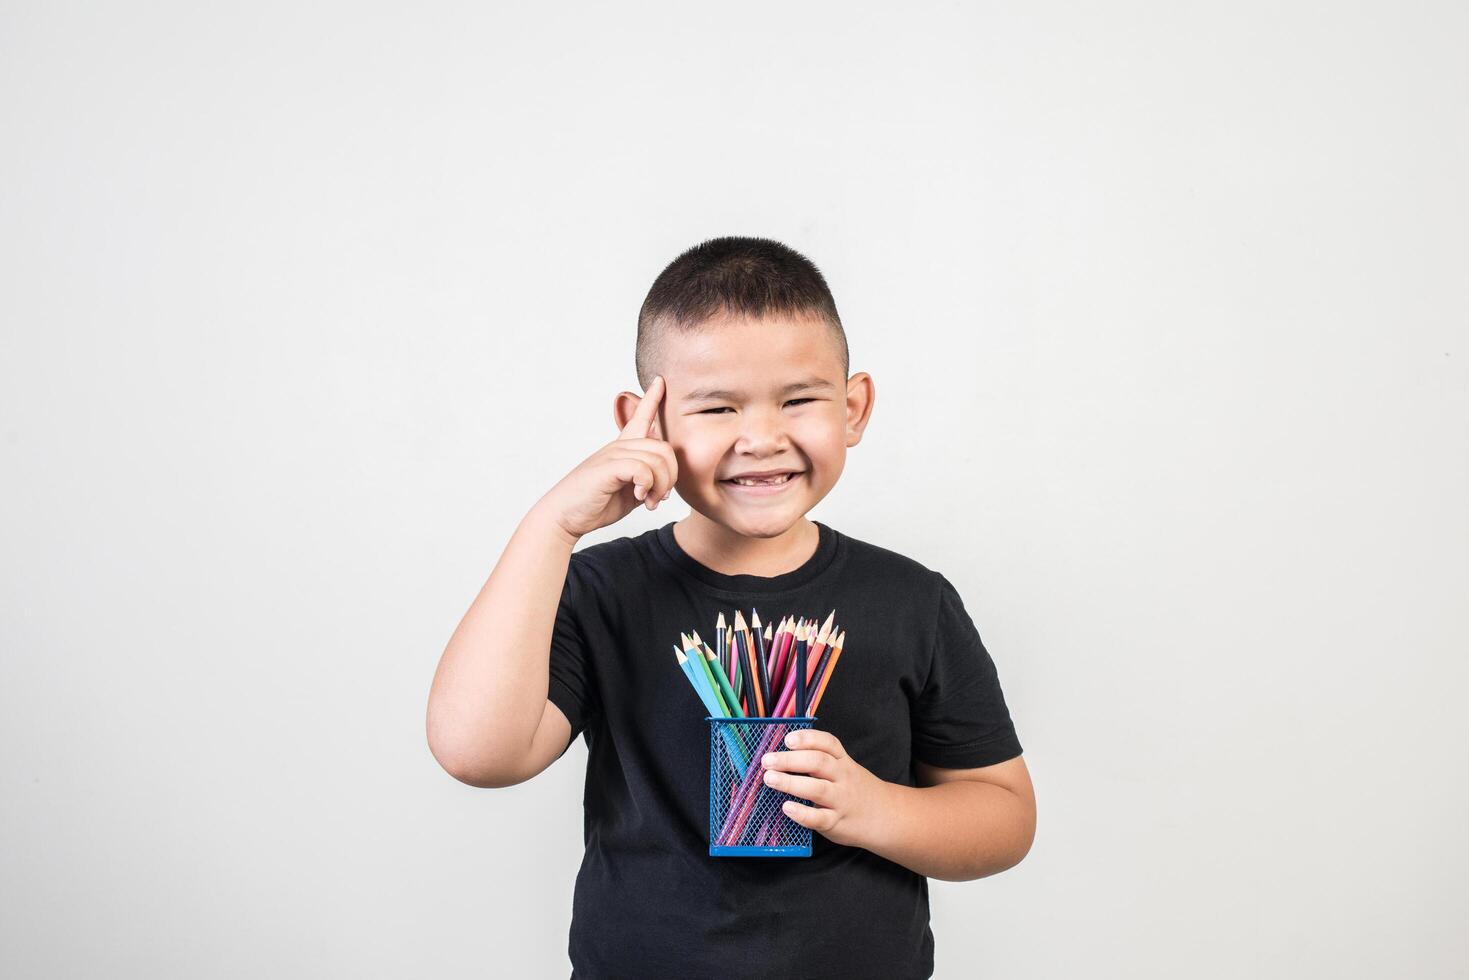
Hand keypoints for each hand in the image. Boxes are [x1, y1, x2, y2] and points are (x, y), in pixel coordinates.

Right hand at [536, 375, 679, 540]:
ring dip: (660, 486)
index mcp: (623, 449)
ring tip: (649, 502)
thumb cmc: (596, 503)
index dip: (653, 398)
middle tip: (659, 498)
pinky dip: (647, 486)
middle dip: (670, 477)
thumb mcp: (629, 490)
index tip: (660, 380)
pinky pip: (642, 469)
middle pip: (664, 448)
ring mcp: (612, 455)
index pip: (640, 416)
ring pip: (656, 459)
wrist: (564, 516)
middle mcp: (619, 447)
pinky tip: (639, 497)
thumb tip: (666, 473)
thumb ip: (647, 479)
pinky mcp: (608, 467)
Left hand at [760, 728, 889, 848]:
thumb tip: (780, 754)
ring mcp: (841, 800)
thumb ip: (818, 761)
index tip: (788, 739)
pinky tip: (787, 808)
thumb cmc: (853, 789)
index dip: (808, 738)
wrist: (884, 816)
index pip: (828, 743)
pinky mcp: (836, 822)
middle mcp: (843, 777)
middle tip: (768, 760)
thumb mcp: (843, 769)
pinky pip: (819, 818)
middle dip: (791, 760)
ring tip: (770, 779)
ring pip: (818, 789)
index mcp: (842, 761)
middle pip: (819, 763)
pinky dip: (802, 813)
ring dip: (791, 783)